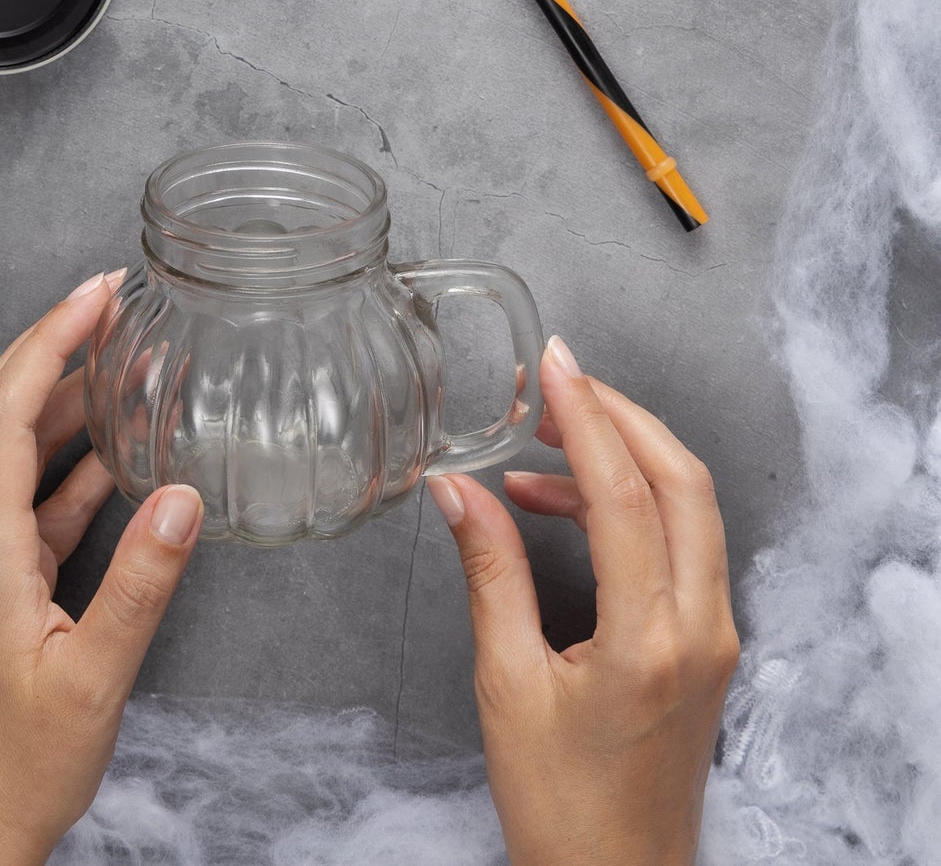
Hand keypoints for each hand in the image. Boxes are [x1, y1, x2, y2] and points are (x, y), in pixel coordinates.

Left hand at [0, 271, 203, 865]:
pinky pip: (14, 497)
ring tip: (115, 366)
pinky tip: (106, 454)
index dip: (48, 343)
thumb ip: (141, 583)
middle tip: (106, 308)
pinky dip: (58, 461)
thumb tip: (182, 499)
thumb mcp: (95, 677)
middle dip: (47, 348)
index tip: (94, 298)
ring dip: (52, 399)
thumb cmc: (17, 767)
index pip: (3, 414)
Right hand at [427, 336, 739, 865]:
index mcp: (649, 640)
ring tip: (544, 447)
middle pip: (683, 481)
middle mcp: (700, 629)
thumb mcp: (506, 684)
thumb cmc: (560, 803)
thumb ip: (489, 573)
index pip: (627, 494)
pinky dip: (632, 503)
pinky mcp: (707, 644)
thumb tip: (456, 490)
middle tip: (560, 382)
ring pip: (692, 507)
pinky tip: (564, 506)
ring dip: (626, 456)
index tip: (555, 366)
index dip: (588, 419)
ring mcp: (714, 637)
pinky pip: (683, 544)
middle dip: (621, 416)